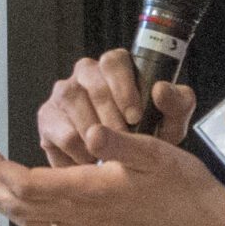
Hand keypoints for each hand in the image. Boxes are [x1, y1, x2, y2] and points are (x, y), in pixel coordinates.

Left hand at [0, 131, 224, 225]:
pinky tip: (24, 204)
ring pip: (28, 220)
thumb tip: (89, 131)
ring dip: (0, 201)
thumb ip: (120, 142)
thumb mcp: (157, 153)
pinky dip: (23, 214)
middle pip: (17, 206)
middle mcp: (80, 213)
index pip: (26, 184)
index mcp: (88, 190)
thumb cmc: (182, 185)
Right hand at [35, 52, 194, 166]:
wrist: (127, 164)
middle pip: (89, 80)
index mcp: (115, 66)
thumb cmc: (151, 134)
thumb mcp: (172, 121)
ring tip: (108, 153)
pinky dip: (76, 149)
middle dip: (109, 114)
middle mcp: (85, 74)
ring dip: (91, 130)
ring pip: (70, 101)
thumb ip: (176, 103)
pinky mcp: (48, 119)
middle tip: (123, 140)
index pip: (113, 61)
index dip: (123, 87)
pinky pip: (57, 130)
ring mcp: (62, 95)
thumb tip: (161, 89)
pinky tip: (91, 161)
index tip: (135, 116)